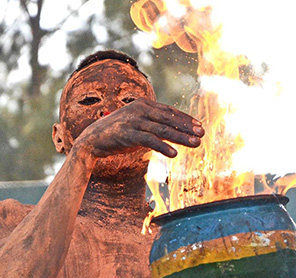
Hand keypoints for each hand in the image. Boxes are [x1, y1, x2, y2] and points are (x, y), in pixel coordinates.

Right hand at [73, 98, 203, 158]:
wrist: (93, 139)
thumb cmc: (118, 133)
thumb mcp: (137, 124)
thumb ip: (153, 124)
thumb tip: (173, 130)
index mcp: (143, 104)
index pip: (169, 111)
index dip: (186, 119)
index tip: (199, 126)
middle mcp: (140, 110)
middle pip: (169, 119)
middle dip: (187, 128)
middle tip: (202, 134)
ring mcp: (134, 121)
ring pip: (163, 130)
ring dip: (181, 137)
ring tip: (196, 144)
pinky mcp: (129, 135)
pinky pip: (150, 141)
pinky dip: (163, 147)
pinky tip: (174, 154)